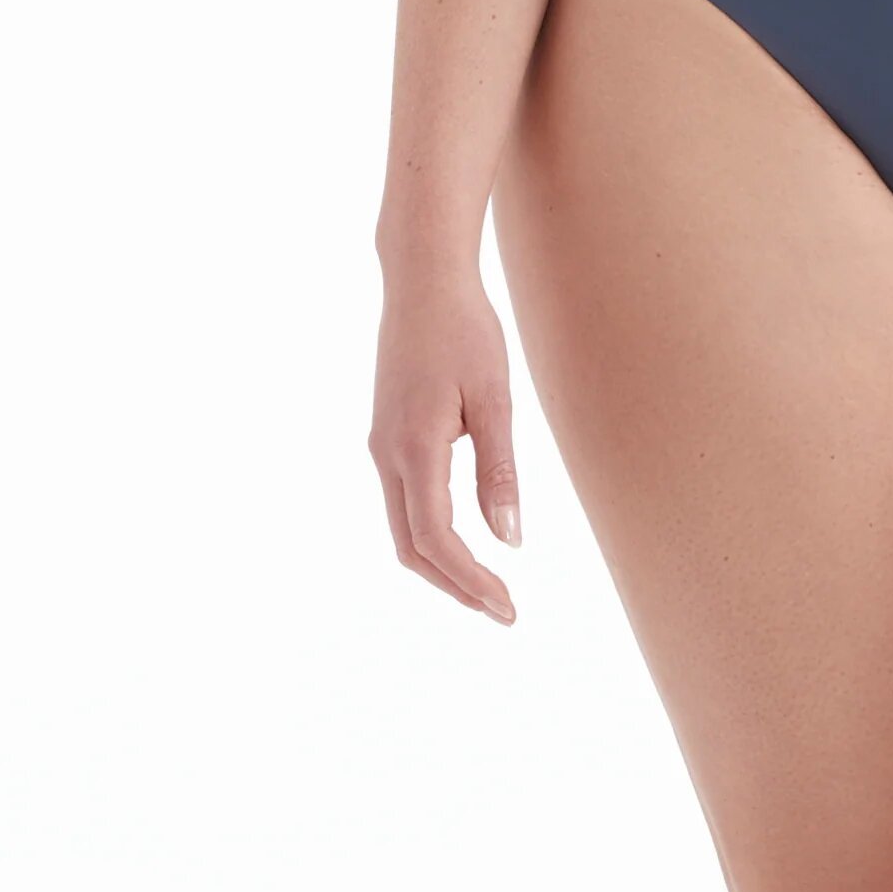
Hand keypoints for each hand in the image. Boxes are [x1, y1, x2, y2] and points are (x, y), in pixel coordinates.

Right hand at [370, 266, 523, 622]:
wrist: (422, 281)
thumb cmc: (465, 332)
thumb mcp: (495, 399)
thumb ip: (499, 471)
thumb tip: (510, 540)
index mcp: (415, 448)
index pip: (437, 539)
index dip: (470, 580)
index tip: (507, 607)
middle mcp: (388, 454)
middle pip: (411, 548)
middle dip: (455, 586)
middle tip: (503, 610)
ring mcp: (382, 446)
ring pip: (403, 529)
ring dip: (441, 566)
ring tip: (487, 587)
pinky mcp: (387, 436)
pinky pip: (402, 504)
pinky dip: (430, 536)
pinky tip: (464, 541)